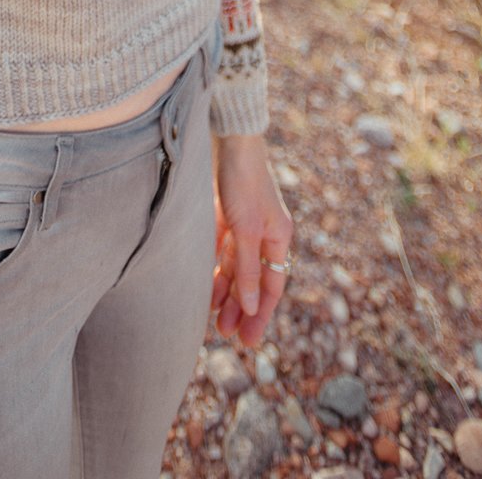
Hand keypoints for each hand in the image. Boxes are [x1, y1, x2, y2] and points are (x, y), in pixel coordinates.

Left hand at [210, 132, 293, 347]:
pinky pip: (221, 250)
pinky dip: (214, 267)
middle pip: (252, 280)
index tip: (248, 341)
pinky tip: (203, 286)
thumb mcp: (245, 229)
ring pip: (235, 267)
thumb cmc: (243, 181)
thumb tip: (254, 307)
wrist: (229, 139)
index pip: (272, 286)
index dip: (261, 314)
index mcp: (278, 238)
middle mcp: (263, 234)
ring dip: (225, 291)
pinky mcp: (225, 214)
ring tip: (212, 317)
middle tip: (226, 336)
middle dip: (240, 307)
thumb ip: (248, 268)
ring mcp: (244, 224)